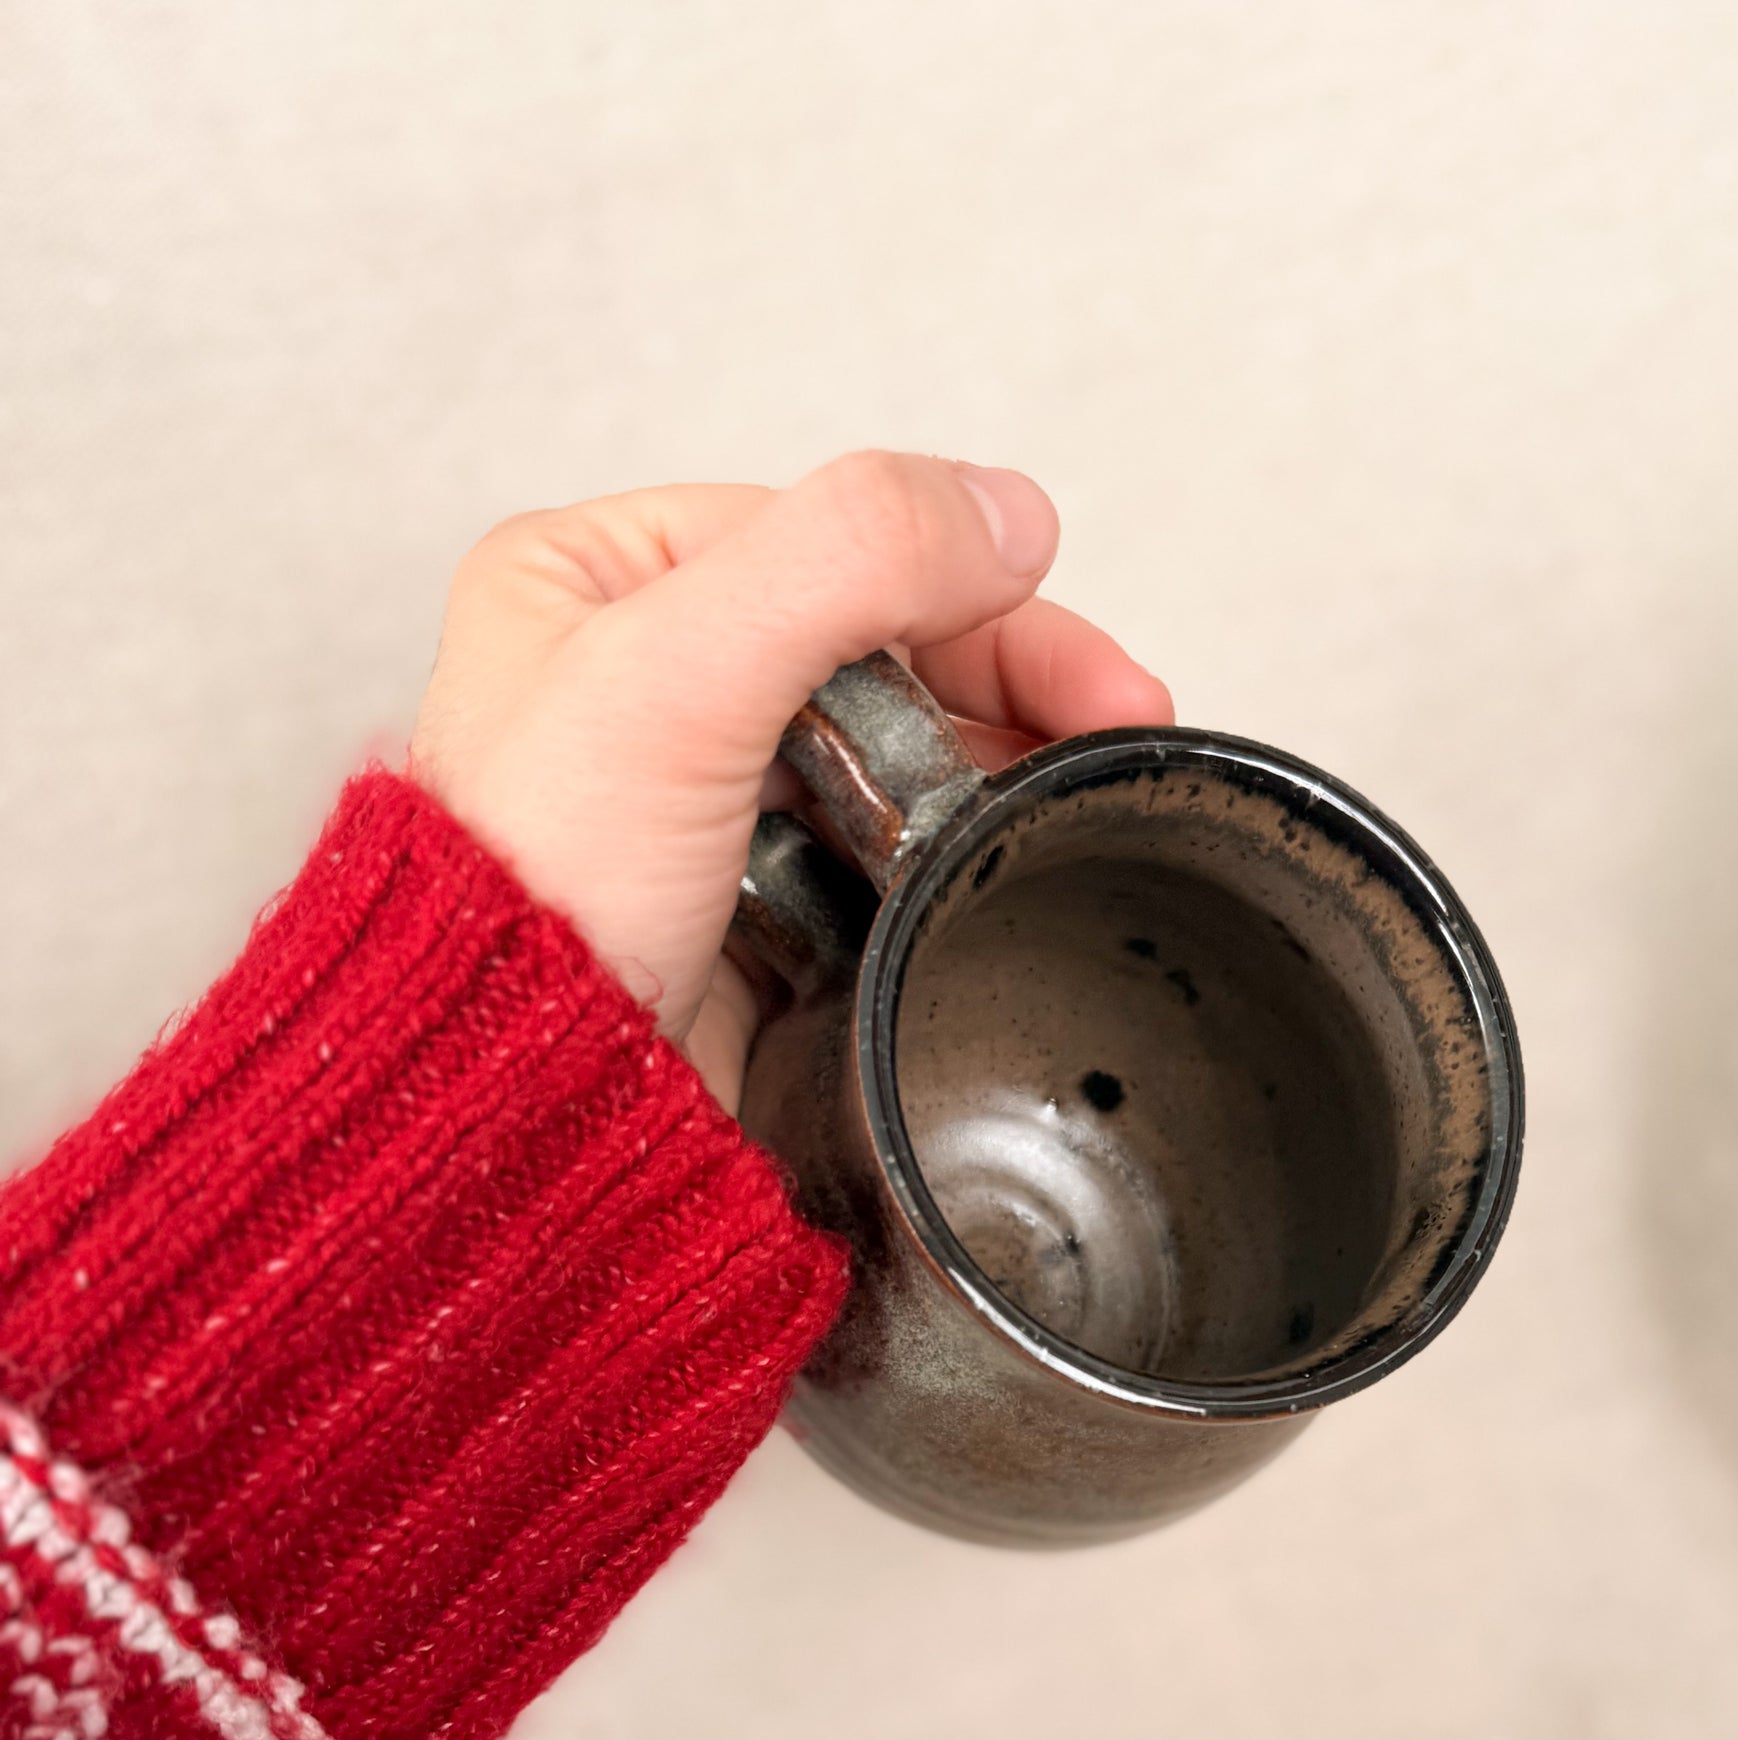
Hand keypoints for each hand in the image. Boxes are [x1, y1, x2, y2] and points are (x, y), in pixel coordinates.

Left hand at [408, 451, 1172, 1110]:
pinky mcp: (741, 909)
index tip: (1090, 664)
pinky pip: (874, 858)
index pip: (833, 542)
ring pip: (884, 754)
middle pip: (876, 647)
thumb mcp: (680, 673)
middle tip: (1113, 729)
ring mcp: (694, 805)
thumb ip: (849, 556)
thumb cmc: (528, 905)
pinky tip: (988, 875)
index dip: (979, 592)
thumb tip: (1005, 512)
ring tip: (1061, 805)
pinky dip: (939, 861)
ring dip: (981, 776)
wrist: (513, 1118)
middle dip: (1003, 688)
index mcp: (592, 583)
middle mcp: (636, 682)